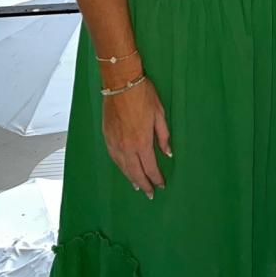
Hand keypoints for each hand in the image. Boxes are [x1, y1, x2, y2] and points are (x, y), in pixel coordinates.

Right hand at [102, 76, 170, 197]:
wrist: (121, 83)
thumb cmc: (143, 95)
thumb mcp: (159, 114)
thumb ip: (163, 136)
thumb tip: (168, 153)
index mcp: (141, 142)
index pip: (150, 167)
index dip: (156, 178)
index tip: (161, 185)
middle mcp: (126, 147)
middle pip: (135, 172)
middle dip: (144, 184)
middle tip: (150, 193)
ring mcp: (114, 143)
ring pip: (123, 167)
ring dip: (131, 178)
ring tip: (138, 186)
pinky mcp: (107, 137)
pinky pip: (114, 158)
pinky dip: (121, 167)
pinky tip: (125, 169)